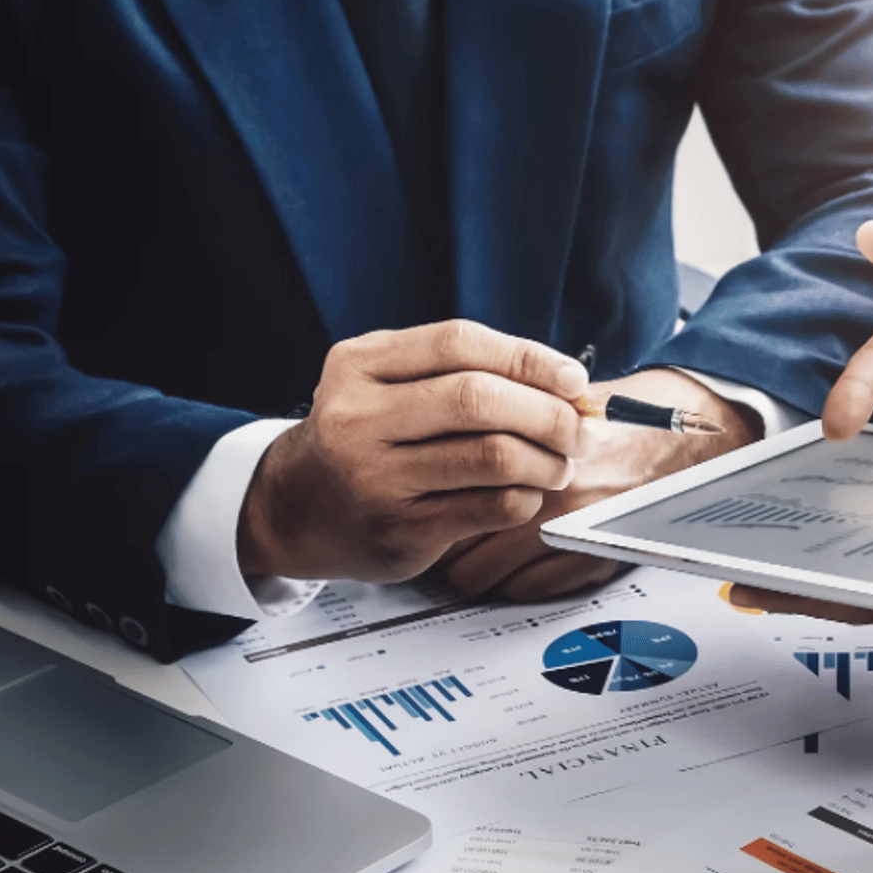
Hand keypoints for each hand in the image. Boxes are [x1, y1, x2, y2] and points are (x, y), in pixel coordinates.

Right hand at [239, 320, 587, 581]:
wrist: (296, 508)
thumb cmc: (365, 437)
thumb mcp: (386, 383)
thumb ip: (459, 371)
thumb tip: (564, 383)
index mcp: (359, 366)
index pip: (459, 343)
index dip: (528, 358)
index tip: (571, 379)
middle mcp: (359, 418)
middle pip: (479, 400)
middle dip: (547, 414)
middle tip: (576, 430)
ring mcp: (376, 477)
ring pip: (492, 457)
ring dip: (546, 461)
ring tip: (558, 464)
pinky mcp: (401, 529)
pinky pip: (490, 507)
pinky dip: (525, 498)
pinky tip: (526, 494)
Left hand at [440, 368, 755, 600]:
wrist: (700, 437)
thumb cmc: (638, 413)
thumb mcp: (565, 399)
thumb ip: (509, 415)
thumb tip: (447, 428)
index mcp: (537, 449)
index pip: (452, 488)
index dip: (429, 496)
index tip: (422, 497)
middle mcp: (552, 496)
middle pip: (456, 540)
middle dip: (441, 539)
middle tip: (434, 532)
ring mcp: (574, 534)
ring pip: (482, 574)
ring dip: (471, 567)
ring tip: (468, 554)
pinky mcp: (595, 562)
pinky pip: (528, 590)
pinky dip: (514, 581)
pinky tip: (513, 565)